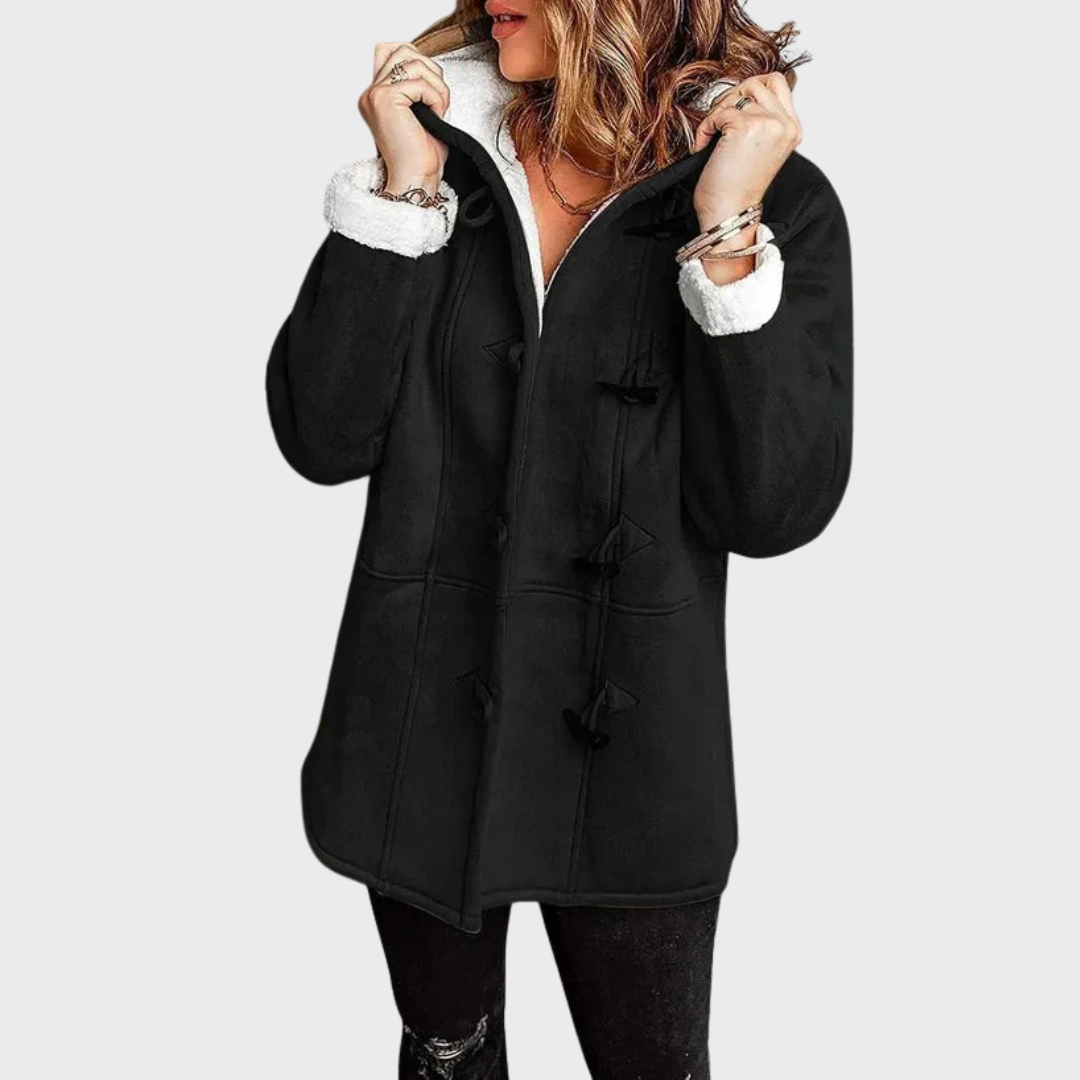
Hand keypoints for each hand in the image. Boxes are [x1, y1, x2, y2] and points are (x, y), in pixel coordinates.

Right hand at [358, 43, 450, 196]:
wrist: (416, 180)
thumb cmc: (421, 155)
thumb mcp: (421, 112)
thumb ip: (417, 85)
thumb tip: (427, 63)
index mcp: (376, 95)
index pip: (392, 50)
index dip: (418, 61)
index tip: (431, 90)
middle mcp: (371, 93)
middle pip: (404, 51)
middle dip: (431, 71)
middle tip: (438, 100)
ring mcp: (375, 95)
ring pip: (414, 63)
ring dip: (437, 86)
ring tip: (439, 109)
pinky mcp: (385, 100)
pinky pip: (419, 83)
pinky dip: (436, 97)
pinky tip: (436, 115)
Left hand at [691, 72, 801, 225]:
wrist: (728, 214)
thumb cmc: (736, 188)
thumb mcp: (758, 147)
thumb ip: (761, 119)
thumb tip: (742, 94)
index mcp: (792, 128)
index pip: (777, 84)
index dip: (749, 93)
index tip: (732, 116)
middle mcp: (785, 124)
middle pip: (759, 81)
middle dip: (734, 96)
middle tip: (721, 120)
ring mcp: (769, 123)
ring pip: (737, 94)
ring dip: (718, 112)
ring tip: (712, 136)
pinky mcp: (747, 126)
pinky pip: (718, 111)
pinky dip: (705, 127)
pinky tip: (703, 146)